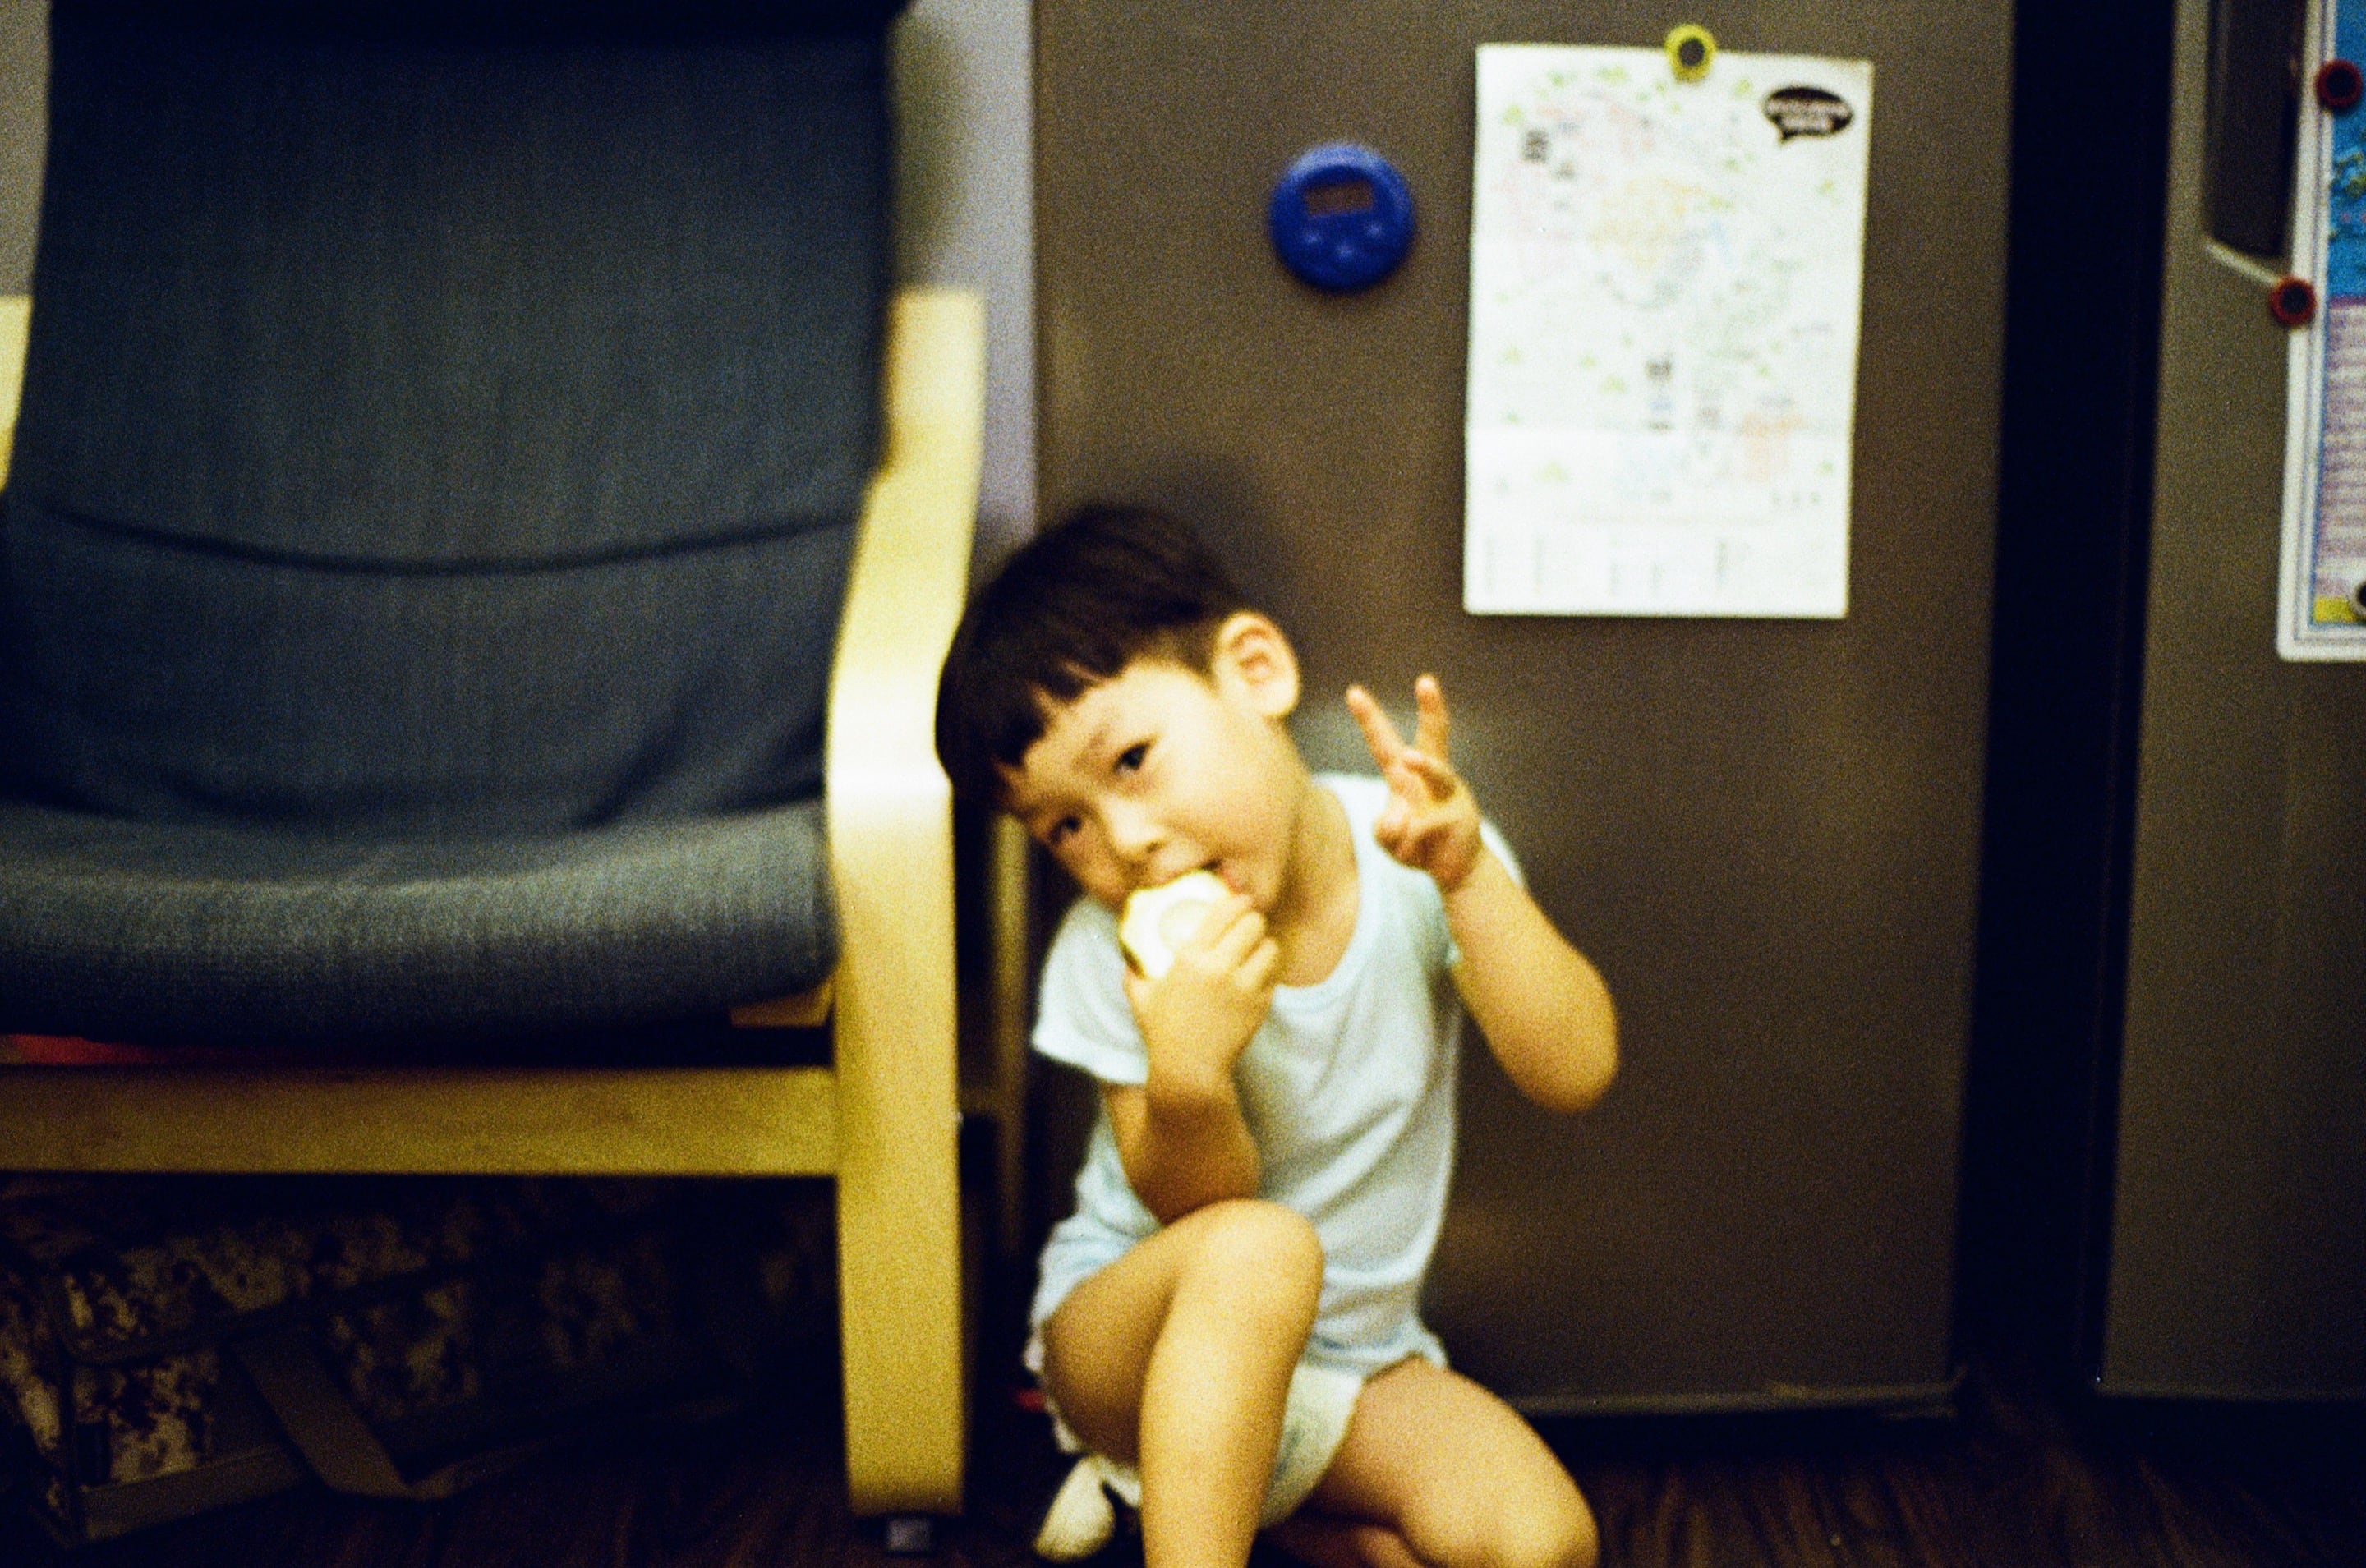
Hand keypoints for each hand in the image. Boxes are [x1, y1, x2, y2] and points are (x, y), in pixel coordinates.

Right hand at [1122, 893, 1278, 1097]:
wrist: (1190, 1070)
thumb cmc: (1163, 1033)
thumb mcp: (1141, 999)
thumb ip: (1134, 973)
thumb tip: (1129, 957)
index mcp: (1190, 959)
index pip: (1223, 915)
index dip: (1237, 902)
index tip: (1241, 900)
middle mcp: (1220, 969)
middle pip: (1253, 925)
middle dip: (1254, 920)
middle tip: (1251, 924)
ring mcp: (1244, 988)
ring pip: (1270, 948)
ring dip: (1265, 945)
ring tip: (1258, 948)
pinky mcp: (1260, 1005)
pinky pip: (1273, 976)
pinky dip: (1267, 973)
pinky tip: (1257, 976)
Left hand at [1347, 675, 1484, 891]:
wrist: (1456, 870)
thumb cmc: (1418, 845)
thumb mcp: (1389, 839)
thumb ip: (1384, 830)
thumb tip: (1397, 823)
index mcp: (1407, 776)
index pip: (1385, 742)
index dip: (1370, 719)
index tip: (1354, 692)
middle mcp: (1432, 777)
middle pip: (1433, 737)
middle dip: (1431, 709)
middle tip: (1427, 681)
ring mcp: (1449, 795)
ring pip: (1437, 772)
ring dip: (1423, 763)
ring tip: (1409, 759)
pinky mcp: (1459, 818)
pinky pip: (1421, 829)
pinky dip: (1407, 847)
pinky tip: (1412, 854)